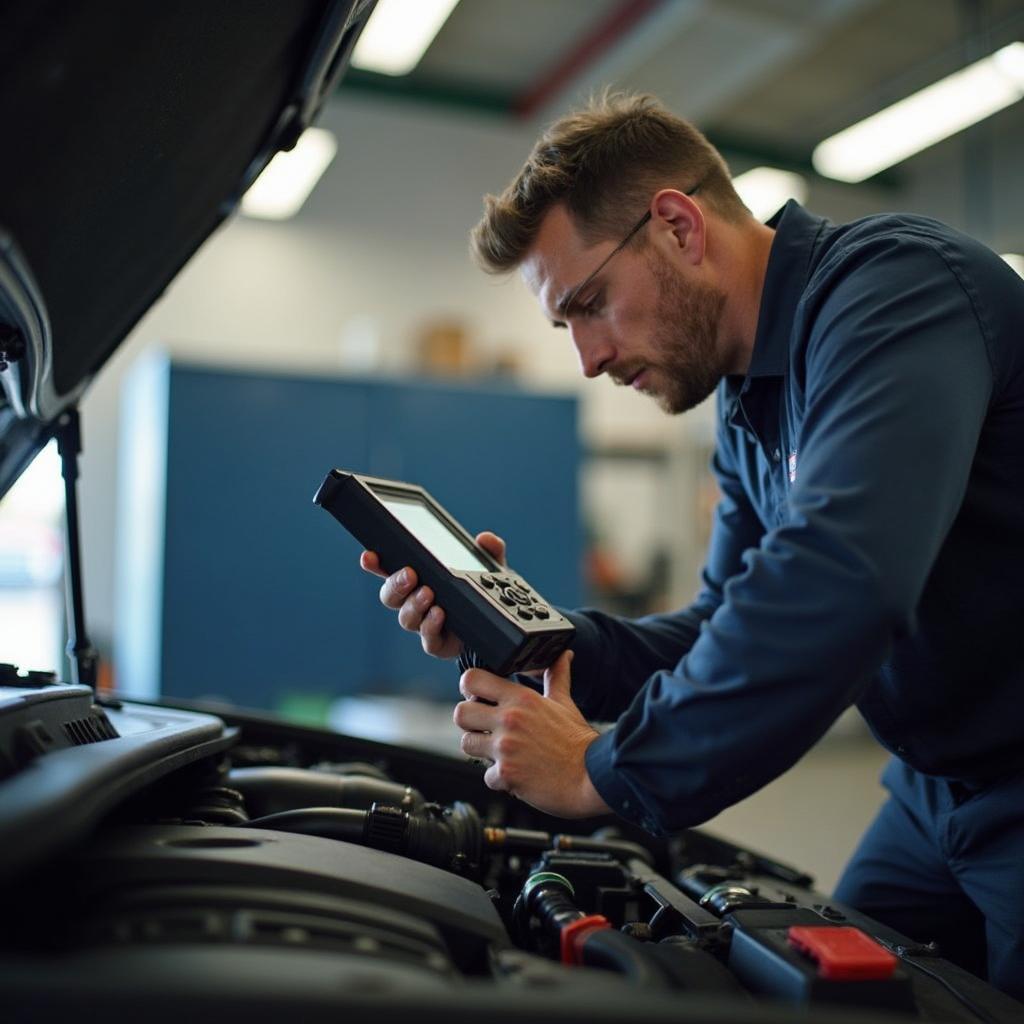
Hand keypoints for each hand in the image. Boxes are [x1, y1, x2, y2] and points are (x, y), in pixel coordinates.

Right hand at [359, 531, 505, 659]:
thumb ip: (490, 550)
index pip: (389, 569)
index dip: (375, 564)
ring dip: (415, 604)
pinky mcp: (437, 643)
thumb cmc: (482, 593)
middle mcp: (414, 602)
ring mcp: (424, 624)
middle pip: (391, 596)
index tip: (369, 556)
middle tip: (409, 574)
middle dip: (396, 584)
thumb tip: (486, 539)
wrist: (498, 627)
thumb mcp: (490, 567)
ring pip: (406, 617)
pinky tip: (439, 614)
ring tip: (428, 594)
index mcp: (419, 579)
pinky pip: (427, 638)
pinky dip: (431, 626)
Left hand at [453, 651, 610, 818]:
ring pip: (466, 744)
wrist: (591, 776)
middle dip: (470, 722)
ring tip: (501, 752)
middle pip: (460, 713)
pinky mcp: (507, 775)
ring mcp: (506, 748)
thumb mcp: (564, 702)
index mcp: (521, 698)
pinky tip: (516, 774)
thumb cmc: (578, 740)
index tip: (478, 698)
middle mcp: (509, 719)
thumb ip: (557, 676)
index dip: (470, 689)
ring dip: (481, 750)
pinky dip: (499, 779)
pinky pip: (486, 776)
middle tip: (485, 728)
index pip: (472, 679)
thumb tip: (564, 655)